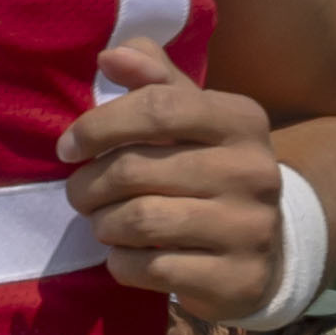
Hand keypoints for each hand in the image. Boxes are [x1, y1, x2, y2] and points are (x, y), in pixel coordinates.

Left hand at [60, 41, 308, 314]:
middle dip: (90, 184)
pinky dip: (122, 263)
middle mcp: (254, 170)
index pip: (157, 107)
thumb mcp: (192, 118)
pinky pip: (151, 267)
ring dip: (103, 224)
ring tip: (102, 224)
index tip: (68, 147)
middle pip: (136, 168)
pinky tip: (124, 255)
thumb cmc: (210, 171)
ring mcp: (250, 228)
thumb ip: (154, 79)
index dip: (98, 126)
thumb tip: (110, 56)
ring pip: (140, 219)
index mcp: (242, 120)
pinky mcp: (237, 278)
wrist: (267, 251)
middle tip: (80, 195)